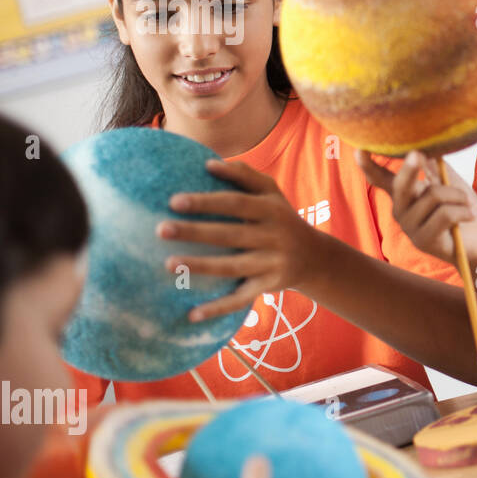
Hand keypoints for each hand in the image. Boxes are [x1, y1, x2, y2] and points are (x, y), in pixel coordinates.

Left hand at [159, 160, 325, 321]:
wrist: (316, 257)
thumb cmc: (281, 218)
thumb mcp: (272, 193)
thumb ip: (244, 175)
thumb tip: (209, 163)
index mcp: (272, 210)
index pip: (235, 203)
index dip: (206, 202)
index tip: (174, 201)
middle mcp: (275, 237)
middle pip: (229, 234)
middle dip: (194, 232)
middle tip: (160, 229)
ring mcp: (272, 263)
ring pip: (232, 267)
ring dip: (200, 266)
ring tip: (168, 263)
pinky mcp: (269, 286)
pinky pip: (240, 299)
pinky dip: (217, 308)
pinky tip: (191, 314)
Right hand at [355, 150, 476, 267]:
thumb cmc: (463, 208)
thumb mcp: (450, 182)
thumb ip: (434, 167)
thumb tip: (421, 147)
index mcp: (404, 194)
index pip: (381, 178)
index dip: (369, 165)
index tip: (358, 150)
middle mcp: (400, 210)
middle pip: (400, 185)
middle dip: (409, 169)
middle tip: (417, 155)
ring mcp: (409, 227)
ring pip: (432, 196)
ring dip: (457, 196)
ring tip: (467, 203)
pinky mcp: (423, 241)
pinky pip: (445, 214)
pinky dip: (463, 211)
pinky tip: (470, 215)